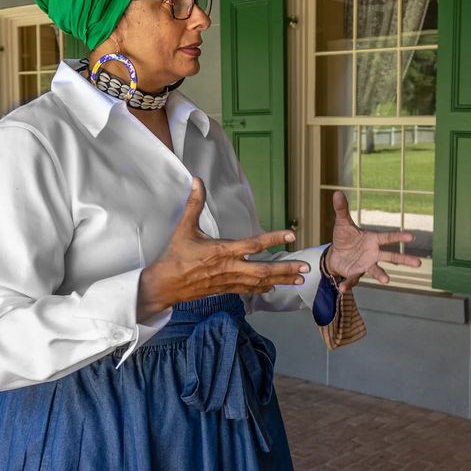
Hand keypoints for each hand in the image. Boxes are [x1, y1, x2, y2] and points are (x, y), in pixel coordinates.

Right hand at [138, 178, 308, 317]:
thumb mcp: (185, 228)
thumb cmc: (175, 255)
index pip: (253, 244)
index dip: (273, 238)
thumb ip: (194, 204)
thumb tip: (196, 181)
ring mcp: (228, 280)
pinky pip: (248, 290)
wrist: (165, 284)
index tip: (291, 235)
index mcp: (222, 251)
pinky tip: (274, 286)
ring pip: (260, 282)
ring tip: (300, 279)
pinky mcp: (225, 289)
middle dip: (286, 269)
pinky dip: (263, 287)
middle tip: (306, 268)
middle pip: (263, 270)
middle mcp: (229, 267)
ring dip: (281, 280)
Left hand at [323, 190, 422, 288]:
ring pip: (376, 270)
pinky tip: (342, 288)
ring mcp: (366, 264)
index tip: (412, 236)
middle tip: (418, 263)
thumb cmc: (344, 238)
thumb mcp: (342, 223)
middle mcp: (373, 253)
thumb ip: (342, 209)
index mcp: (373, 240)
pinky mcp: (355, 273)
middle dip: (404, 259)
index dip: (399, 237)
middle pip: (391, 256)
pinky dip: (348, 284)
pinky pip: (353, 279)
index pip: (388, 237)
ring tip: (387, 280)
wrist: (335, 254)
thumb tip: (337, 192)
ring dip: (381, 275)